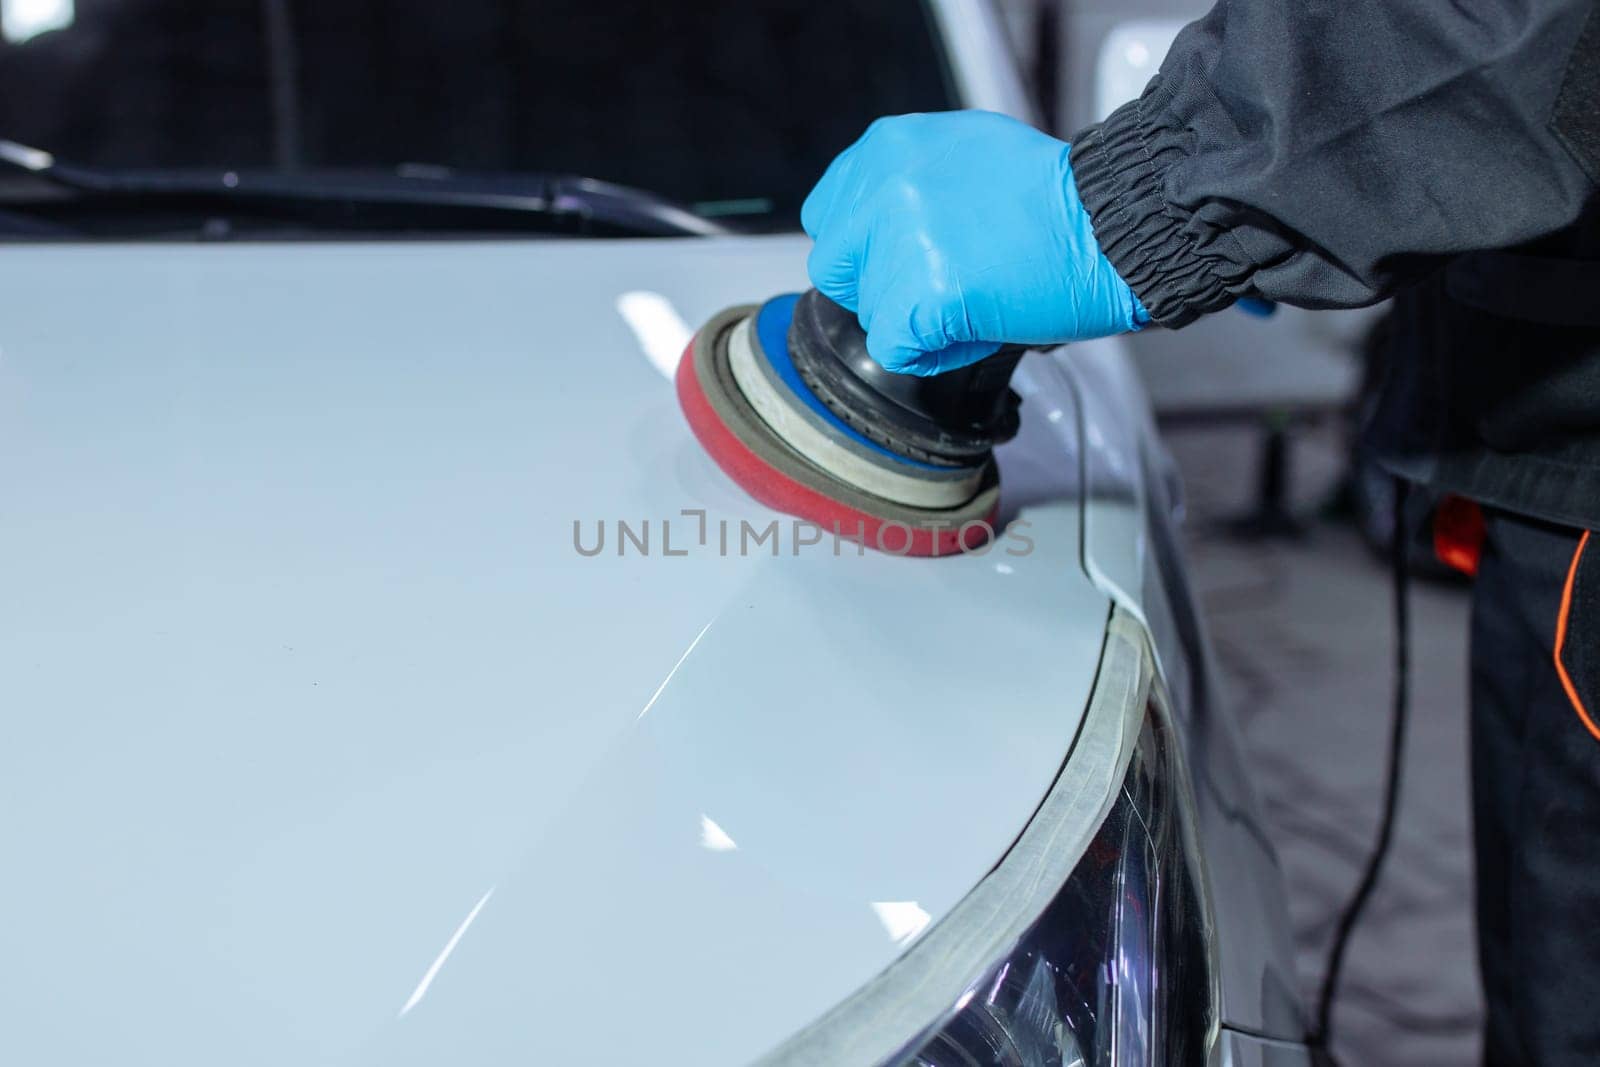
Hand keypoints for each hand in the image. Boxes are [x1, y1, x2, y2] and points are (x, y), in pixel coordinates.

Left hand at [802, 110, 1146, 375]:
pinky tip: (975, 326)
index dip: (866, 249)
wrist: (1111, 222)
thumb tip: (875, 216)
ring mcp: (899, 244)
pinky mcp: (922, 296)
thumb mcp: (962, 149)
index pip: (828, 216)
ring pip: (870, 313)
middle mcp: (884, 189)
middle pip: (836, 268)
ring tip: (975, 295)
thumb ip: (907, 178)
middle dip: (882, 286)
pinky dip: (933, 354)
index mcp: (887, 148)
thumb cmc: (1055, 195)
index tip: (902, 257)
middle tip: (941, 282)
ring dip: (916, 320)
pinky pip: (896, 349)